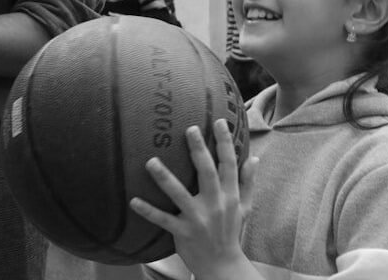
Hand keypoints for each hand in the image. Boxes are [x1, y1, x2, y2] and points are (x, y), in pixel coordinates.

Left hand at [130, 119, 258, 278]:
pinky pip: (163, 219)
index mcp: (230, 196)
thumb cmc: (231, 232)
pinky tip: (133, 200)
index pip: (229, 164)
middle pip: (207, 173)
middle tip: (190, 129)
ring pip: (180, 195)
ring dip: (165, 178)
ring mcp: (198, 219)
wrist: (222, 265)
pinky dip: (148, 211)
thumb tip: (254, 157)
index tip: (219, 122)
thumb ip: (248, 182)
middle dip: (199, 151)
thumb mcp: (245, 207)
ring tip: (151, 161)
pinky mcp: (183, 232)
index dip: (225, 142)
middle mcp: (215, 205)